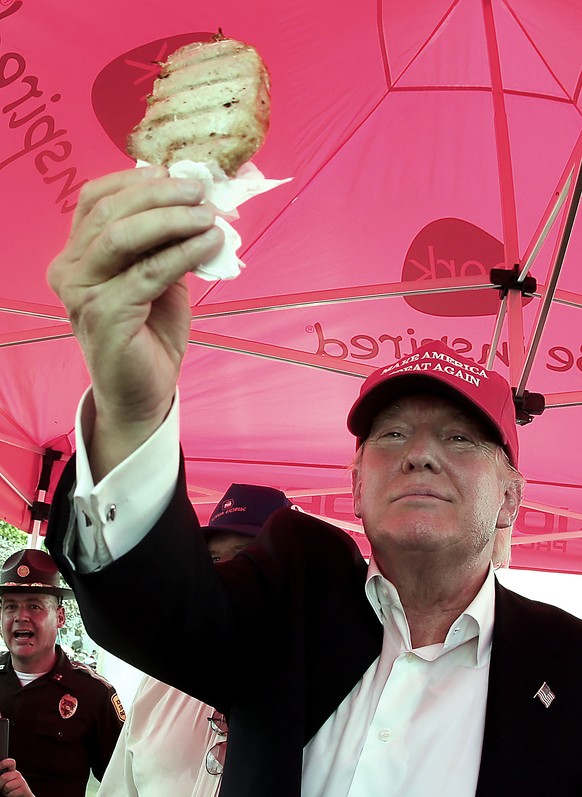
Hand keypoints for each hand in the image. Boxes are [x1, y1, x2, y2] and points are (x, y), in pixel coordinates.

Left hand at [0, 759, 34, 795]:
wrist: (22, 796)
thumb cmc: (11, 789)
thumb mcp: (5, 782)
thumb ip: (2, 777)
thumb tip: (0, 776)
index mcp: (12, 771)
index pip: (10, 763)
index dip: (4, 763)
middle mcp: (17, 774)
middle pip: (4, 777)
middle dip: (1, 785)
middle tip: (4, 787)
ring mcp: (21, 781)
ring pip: (7, 786)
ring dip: (6, 791)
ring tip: (9, 791)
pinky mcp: (23, 789)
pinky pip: (11, 793)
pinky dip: (10, 795)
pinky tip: (13, 794)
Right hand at [47, 167, 223, 478]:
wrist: (143, 391)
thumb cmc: (150, 332)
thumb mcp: (157, 276)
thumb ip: (164, 241)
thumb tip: (196, 203)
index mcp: (76, 254)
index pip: (96, 199)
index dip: (137, 181)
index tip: (178, 174)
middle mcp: (69, 269)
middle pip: (110, 212)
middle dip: (160, 195)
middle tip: (200, 192)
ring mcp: (81, 292)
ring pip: (124, 237)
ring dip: (172, 219)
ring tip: (208, 216)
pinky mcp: (104, 315)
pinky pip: (148, 271)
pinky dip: (183, 253)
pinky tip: (209, 244)